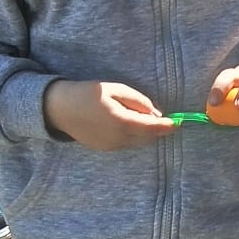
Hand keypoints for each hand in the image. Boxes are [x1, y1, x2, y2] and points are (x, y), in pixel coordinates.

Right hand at [43, 80, 176, 150]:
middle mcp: (118, 138)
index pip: (151, 128)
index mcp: (121, 122)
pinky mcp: (104, 148)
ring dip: (144, 132)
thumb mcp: (115, 89)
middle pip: (147, 137)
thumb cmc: (87, 93)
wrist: (59, 108)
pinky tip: (126, 123)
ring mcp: (110, 146)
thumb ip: (138, 101)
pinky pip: (126, 144)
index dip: (167, 126)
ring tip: (139, 116)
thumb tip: (156, 113)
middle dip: (157, 129)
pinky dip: (132, 136)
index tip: (179, 123)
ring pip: (137, 142)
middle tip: (162, 117)